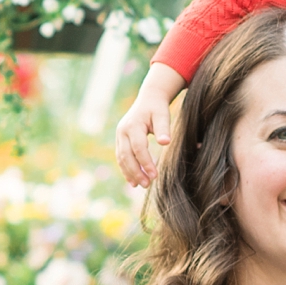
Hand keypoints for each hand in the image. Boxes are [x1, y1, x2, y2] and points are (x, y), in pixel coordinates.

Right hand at [113, 68, 182, 187]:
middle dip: (136, 172)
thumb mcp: (163, 114)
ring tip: (141, 185)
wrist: (148, 99)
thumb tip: (165, 142)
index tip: (155, 175)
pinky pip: (121, 157)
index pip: (138, 147)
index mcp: (133, 125)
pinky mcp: (120, 140)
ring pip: (121, 158)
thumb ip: (163, 128)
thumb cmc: (157, 108)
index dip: (146, 162)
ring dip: (130, 173)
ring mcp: (119, 136)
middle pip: (126, 155)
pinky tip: (133, 180)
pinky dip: (126, 169)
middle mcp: (123, 131)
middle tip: (147, 184)